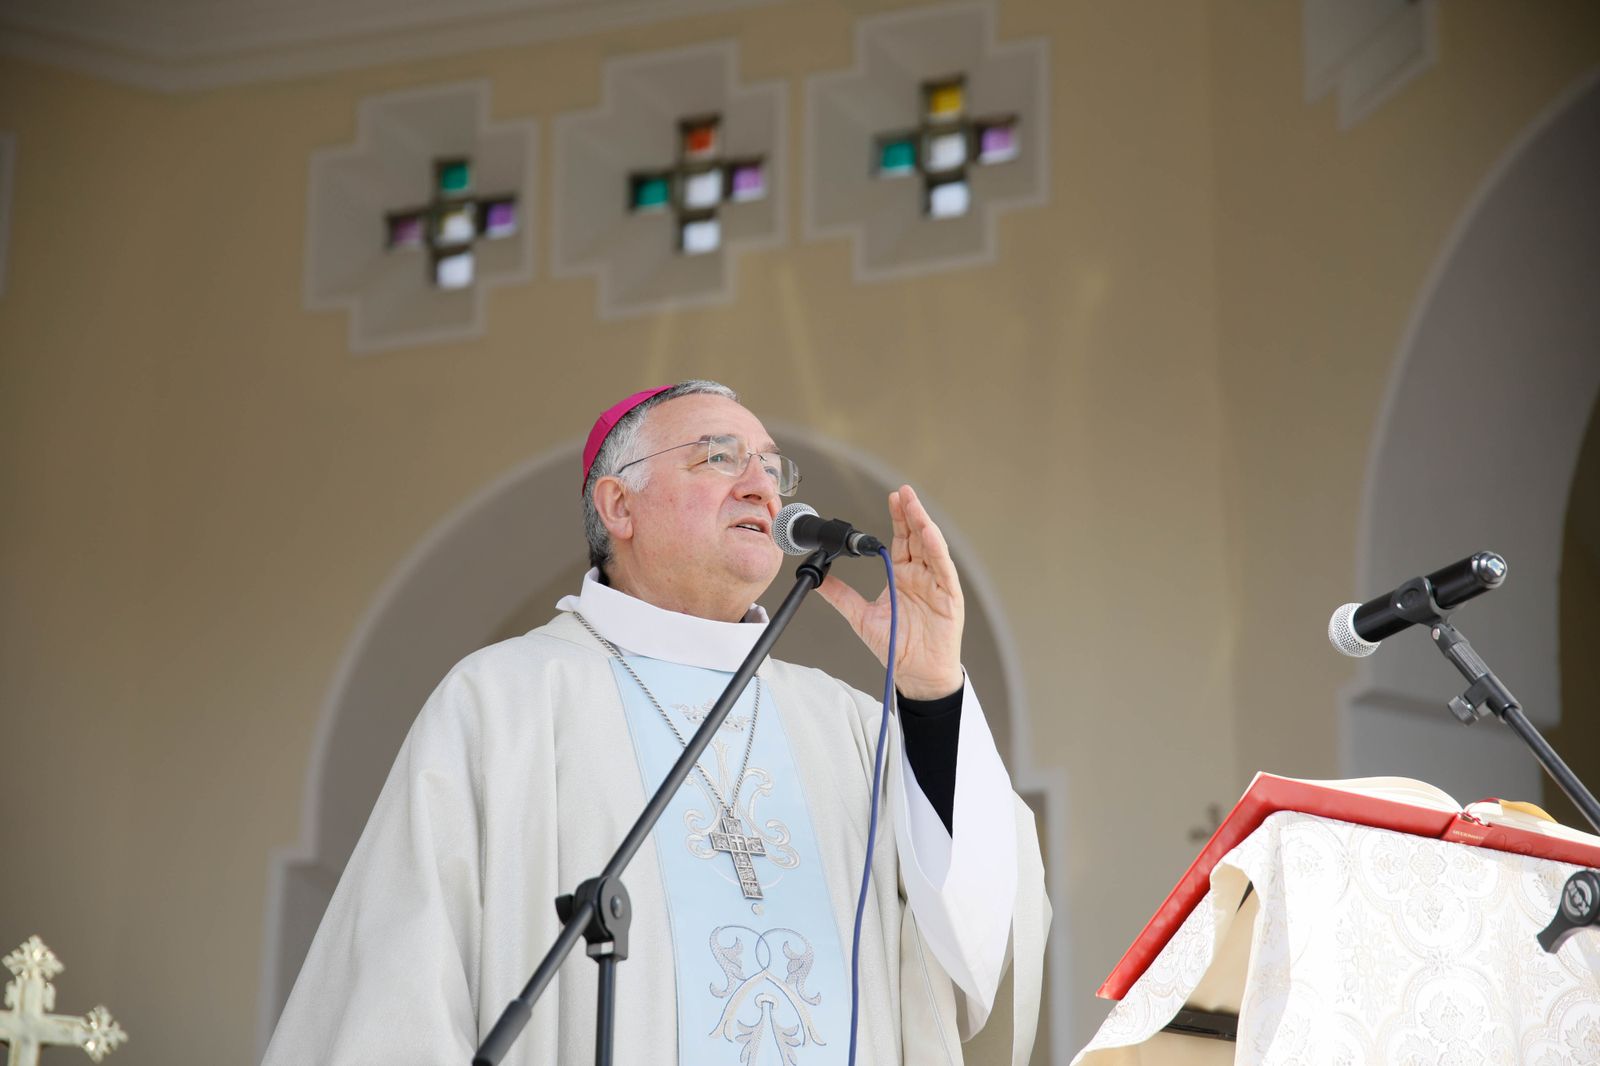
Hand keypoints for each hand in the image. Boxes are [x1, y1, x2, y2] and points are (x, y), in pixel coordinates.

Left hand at [816, 485, 964, 699]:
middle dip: (910, 513)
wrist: (916, 674)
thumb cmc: (897, 646)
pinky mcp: (949, 597)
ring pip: (931, 547)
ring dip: (923, 524)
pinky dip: (936, 550)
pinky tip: (928, 533)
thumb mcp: (861, 617)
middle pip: (916, 537)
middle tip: (902, 492)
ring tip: (914, 504)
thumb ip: (841, 595)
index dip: (897, 519)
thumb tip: (817, 579)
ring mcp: (936, 585)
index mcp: (902, 576)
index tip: (892, 498)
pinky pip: (943, 569)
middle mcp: (921, 576)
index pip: (901, 540)